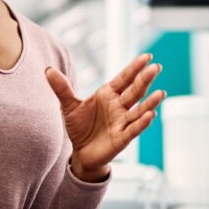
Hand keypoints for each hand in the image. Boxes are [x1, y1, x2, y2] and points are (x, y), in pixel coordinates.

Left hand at [46, 54, 165, 181]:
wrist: (81, 152)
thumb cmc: (80, 127)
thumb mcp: (68, 106)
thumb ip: (61, 88)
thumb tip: (48, 70)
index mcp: (108, 94)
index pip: (124, 78)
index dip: (134, 68)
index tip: (146, 56)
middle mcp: (119, 106)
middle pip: (135, 91)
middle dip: (145, 79)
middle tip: (156, 67)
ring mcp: (122, 122)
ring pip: (139, 110)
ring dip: (150, 102)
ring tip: (160, 93)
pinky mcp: (122, 138)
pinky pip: (134, 129)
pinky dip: (142, 123)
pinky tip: (150, 115)